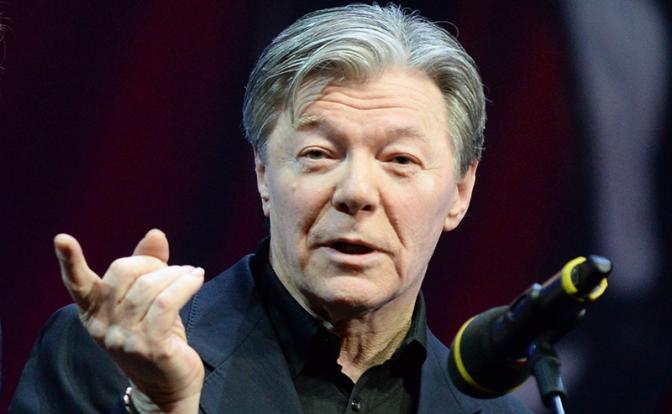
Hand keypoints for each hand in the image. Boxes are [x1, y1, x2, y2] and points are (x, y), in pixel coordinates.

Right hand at [54, 229, 204, 413]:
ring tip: (192, 274)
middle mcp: (102, 326)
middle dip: (152, 262)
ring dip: (176, 273)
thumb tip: (155, 234)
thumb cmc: (157, 336)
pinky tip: (197, 279)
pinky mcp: (150, 346)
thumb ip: (148, 267)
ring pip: (149, 286)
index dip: (69, 261)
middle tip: (175, 269)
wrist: (168, 386)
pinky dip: (186, 284)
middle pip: (123, 271)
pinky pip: (168, 302)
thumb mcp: (148, 301)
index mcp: (94, 313)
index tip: (62, 239)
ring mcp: (124, 338)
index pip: (78, 284)